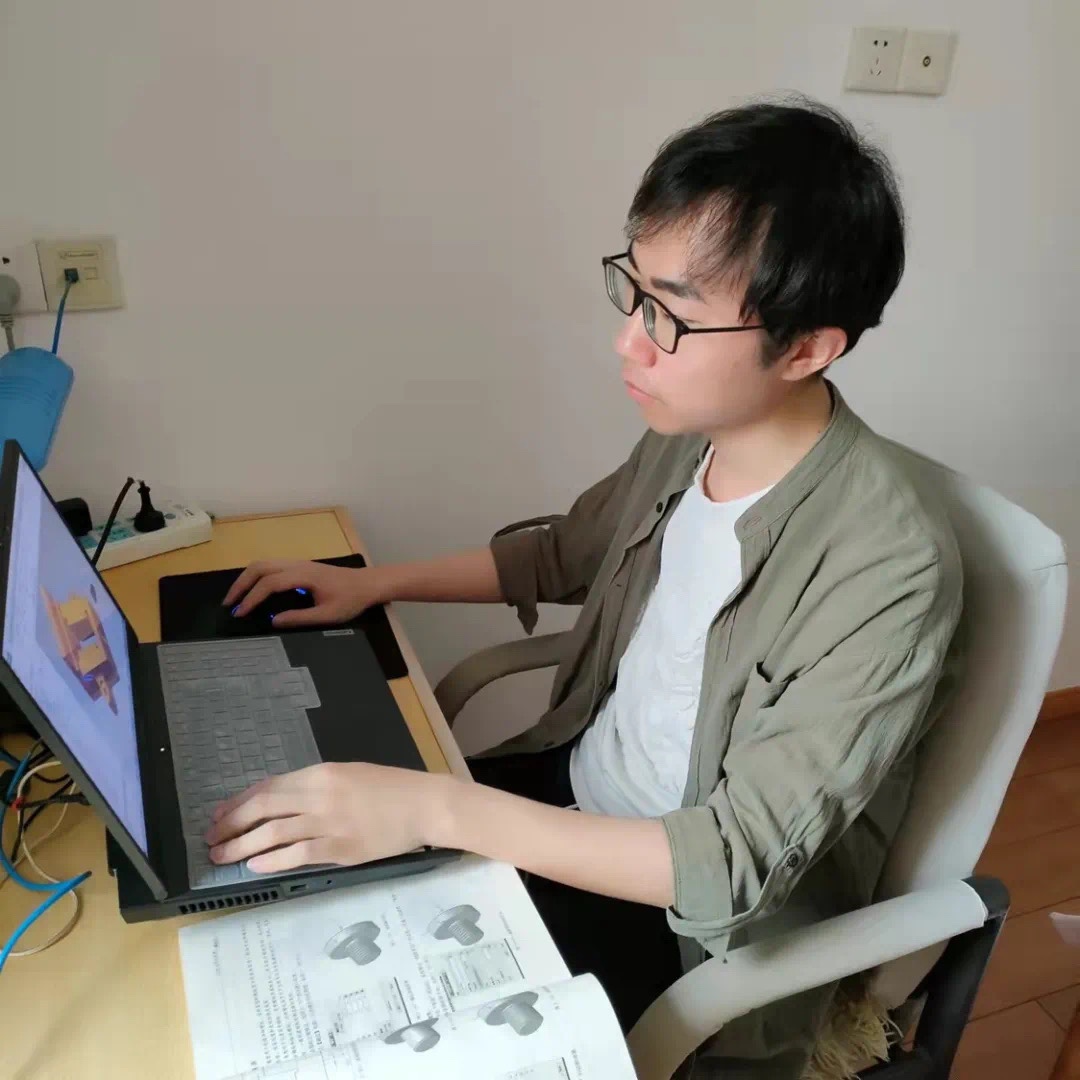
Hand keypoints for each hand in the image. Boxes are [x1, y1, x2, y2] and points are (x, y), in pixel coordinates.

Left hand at [205, 762, 450, 872]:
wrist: (423, 805)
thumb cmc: (389, 787)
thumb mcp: (348, 775)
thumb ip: (315, 787)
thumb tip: (279, 802)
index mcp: (321, 773)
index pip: (268, 787)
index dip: (238, 802)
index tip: (219, 815)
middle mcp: (319, 795)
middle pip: (263, 809)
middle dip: (231, 824)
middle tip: (211, 839)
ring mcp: (329, 823)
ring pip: (273, 833)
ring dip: (242, 846)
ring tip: (223, 857)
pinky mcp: (340, 849)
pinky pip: (297, 854)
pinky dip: (272, 861)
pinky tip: (256, 867)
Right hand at [223, 560, 386, 627]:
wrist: (368, 584)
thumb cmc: (351, 600)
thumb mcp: (327, 615)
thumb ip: (299, 618)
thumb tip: (272, 621)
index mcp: (303, 575)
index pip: (269, 584)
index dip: (252, 598)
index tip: (240, 613)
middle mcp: (297, 564)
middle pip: (260, 567)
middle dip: (241, 584)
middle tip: (229, 604)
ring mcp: (298, 563)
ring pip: (264, 563)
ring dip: (247, 578)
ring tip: (236, 598)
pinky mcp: (300, 566)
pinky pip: (272, 566)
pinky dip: (257, 576)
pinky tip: (253, 590)